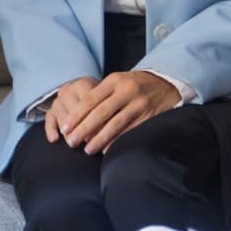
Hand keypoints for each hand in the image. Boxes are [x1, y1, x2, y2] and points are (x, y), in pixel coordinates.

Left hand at [51, 71, 179, 154]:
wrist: (165, 84)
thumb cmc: (133, 85)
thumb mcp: (117, 82)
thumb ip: (100, 95)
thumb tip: (76, 118)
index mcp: (114, 80)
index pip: (90, 99)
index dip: (76, 115)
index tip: (65, 128)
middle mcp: (126, 90)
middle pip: (100, 112)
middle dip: (84, 129)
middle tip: (71, 142)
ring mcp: (139, 103)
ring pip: (115, 124)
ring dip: (99, 139)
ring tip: (88, 150)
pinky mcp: (149, 116)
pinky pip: (130, 131)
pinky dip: (117, 141)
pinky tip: (108, 150)